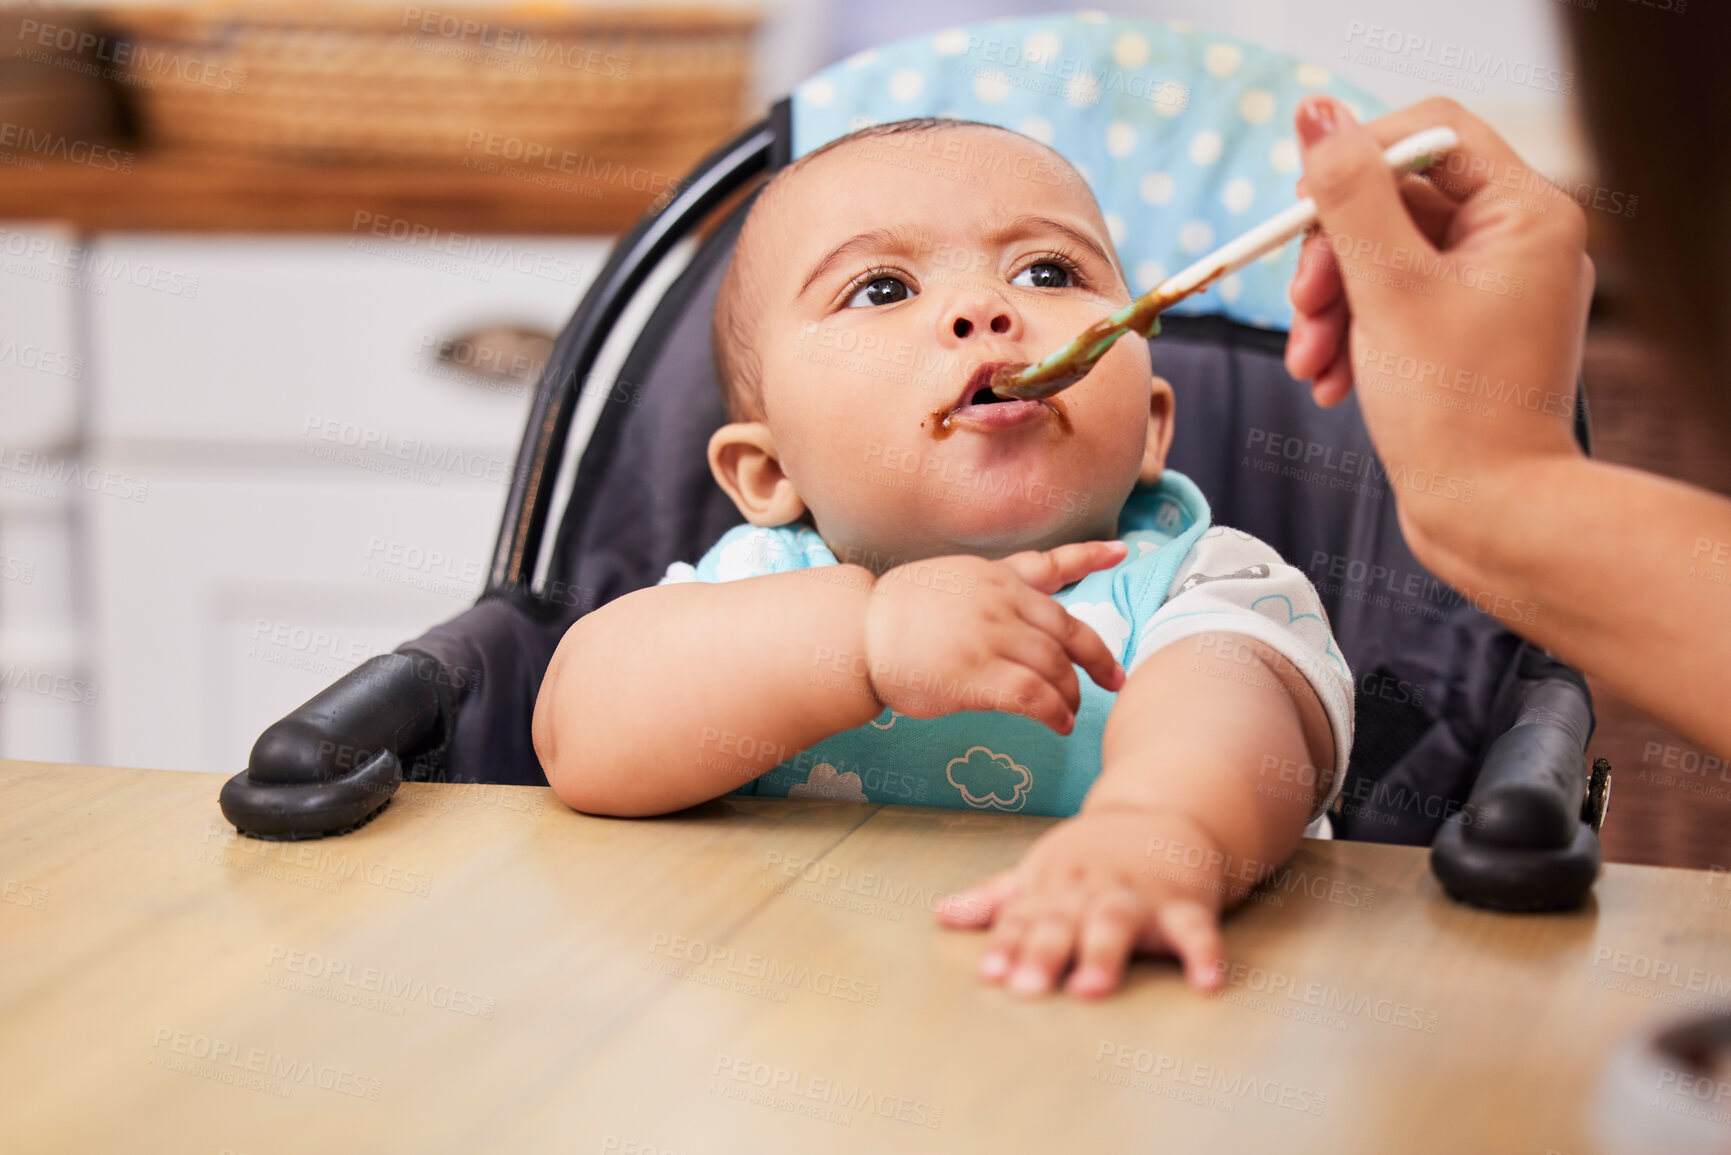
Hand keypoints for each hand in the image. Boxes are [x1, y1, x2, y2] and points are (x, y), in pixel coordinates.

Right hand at [862, 540, 1127, 734]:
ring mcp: (993, 637)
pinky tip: (1058, 724)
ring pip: (1056, 668)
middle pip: (1068, 631)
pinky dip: (1055, 712)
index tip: (1122, 552)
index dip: (1090, 558)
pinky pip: (1037, 697)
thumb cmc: (894, 614)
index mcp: (993, 575)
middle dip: (1097, 658)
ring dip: (1070, 694)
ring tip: (1070, 712)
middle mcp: (1001, 601)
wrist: (858, 633)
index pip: (1051, 565)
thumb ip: (989, 588)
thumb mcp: (948, 580)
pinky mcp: (982, 675)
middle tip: (1114, 679)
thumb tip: (1019, 607)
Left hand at [936, 808, 1228, 997]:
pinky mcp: (1185, 903)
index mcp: (1052, 885)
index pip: (1022, 918)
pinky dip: (1204, 955)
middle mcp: (1090, 888)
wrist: (1164, 812)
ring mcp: (1138, 894)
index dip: (1005, 946)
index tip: (991, 976)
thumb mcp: (1040, 871)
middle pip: (1063, 921)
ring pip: (1118, 921)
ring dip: (1104, 952)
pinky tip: (1208, 985)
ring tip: (1091, 988)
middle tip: (1027, 989)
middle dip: (1044, 953)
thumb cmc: (1093, 855)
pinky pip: (1197, 929)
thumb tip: (941, 915)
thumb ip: (995, 900)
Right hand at [1284, 95, 1590, 536]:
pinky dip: (1350, 334)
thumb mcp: (1387, 290)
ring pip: (1381, 256)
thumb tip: (1317, 117)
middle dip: (1332, 257)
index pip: (1427, 135)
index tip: (1301, 212)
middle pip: (1394, 199)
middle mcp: (1516, 241)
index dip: (1353, 161)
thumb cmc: (1453, 414)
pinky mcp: (1463, 331)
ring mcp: (1491, 288)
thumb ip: (1349, 196)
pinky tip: (1327, 381)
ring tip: (1309, 361)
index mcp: (1524, 214)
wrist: (1489, 518)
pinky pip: (1390, 302)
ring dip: (1329, 304)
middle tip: (1303, 308)